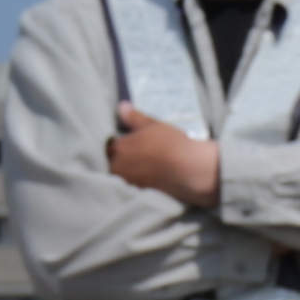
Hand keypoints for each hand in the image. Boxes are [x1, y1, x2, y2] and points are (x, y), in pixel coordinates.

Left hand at [104, 108, 222, 208]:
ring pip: (124, 175)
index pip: (110, 146)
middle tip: (139, 155)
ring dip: (130, 171)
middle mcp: (118, 167)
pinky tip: (150, 177)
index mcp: (118, 148)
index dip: (121, 144)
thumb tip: (121, 106)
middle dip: (122, 159)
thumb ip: (133, 117)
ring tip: (145, 167)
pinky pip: (134, 186)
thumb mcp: (151, 124)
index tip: (131, 143)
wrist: (189, 169)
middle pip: (115, 163)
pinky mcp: (139, 194)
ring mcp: (128, 183)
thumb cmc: (169, 143)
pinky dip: (139, 181)